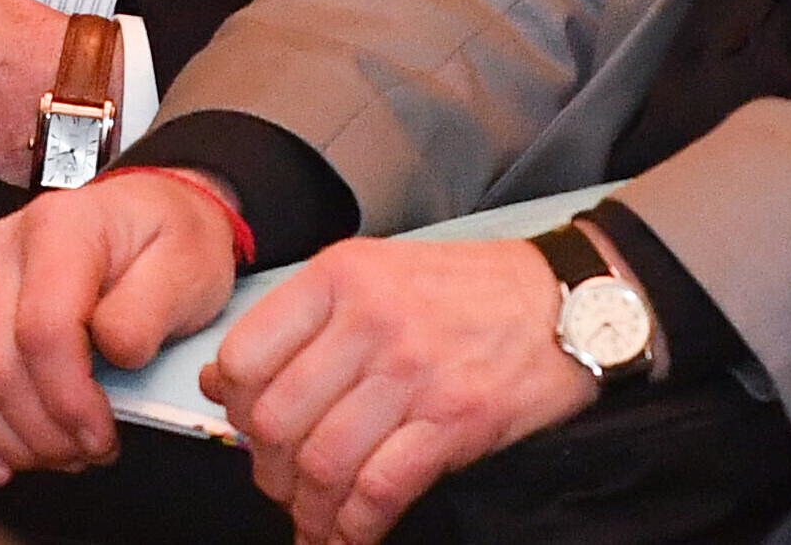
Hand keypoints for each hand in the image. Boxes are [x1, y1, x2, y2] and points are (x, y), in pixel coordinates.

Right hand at [0, 169, 243, 482]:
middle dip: (44, 432)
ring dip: (8, 441)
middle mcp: (1, 250)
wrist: (147, 217)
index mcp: (57, 229)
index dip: (69, 400)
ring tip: (60, 454)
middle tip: (90, 453)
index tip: (102, 437)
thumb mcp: (189, 263)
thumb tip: (113, 353)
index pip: (42, 331)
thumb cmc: (169, 241)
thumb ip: (149, 308)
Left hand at [202, 237, 602, 544]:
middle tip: (283, 487)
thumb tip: (221, 380)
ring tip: (316, 519)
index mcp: (340, 276)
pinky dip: (356, 527)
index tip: (249, 430)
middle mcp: (370, 320)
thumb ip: (301, 322)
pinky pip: (381, 489)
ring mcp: (413, 371)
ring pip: (324, 462)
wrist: (569, 300)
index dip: (236, 409)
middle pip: (278, 419)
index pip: (246, 355)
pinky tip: (353, 535)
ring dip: (310, 509)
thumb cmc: (469, 289)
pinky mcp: (455, 420)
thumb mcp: (375, 273)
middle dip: (270, 472)